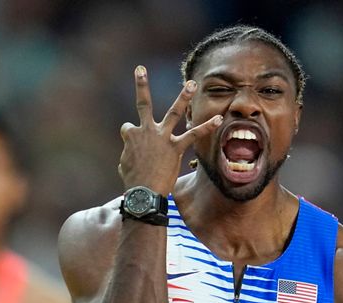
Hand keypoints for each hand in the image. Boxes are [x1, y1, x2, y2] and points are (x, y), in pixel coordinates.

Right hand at [118, 65, 221, 193]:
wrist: (142, 193)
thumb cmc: (132, 182)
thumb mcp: (124, 165)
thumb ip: (128, 155)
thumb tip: (130, 156)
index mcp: (130, 135)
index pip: (129, 128)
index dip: (131, 136)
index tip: (133, 149)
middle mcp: (145, 131)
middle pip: (143, 104)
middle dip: (140, 85)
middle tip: (140, 69)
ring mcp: (161, 137)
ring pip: (173, 112)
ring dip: (183, 97)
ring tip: (191, 83)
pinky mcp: (175, 147)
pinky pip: (193, 134)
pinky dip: (207, 127)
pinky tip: (218, 119)